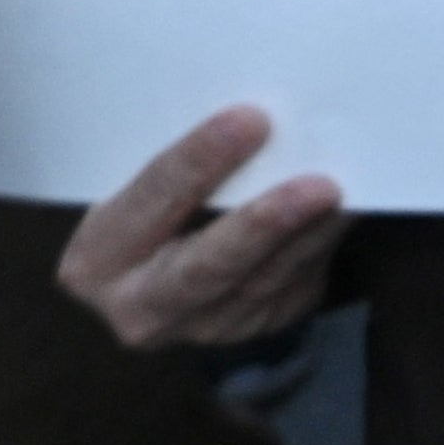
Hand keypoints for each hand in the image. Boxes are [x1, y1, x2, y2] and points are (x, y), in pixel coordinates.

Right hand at [59, 104, 345, 349]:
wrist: (159, 278)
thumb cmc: (153, 207)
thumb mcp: (139, 188)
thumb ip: (180, 166)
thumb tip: (257, 115)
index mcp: (99, 256)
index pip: (152, 200)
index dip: (200, 161)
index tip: (250, 120)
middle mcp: (141, 306)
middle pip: (209, 266)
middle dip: (265, 224)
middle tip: (317, 185)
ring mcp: (200, 327)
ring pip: (264, 280)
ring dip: (310, 234)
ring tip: (344, 192)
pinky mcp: (251, 329)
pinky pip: (293, 287)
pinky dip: (320, 246)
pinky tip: (343, 213)